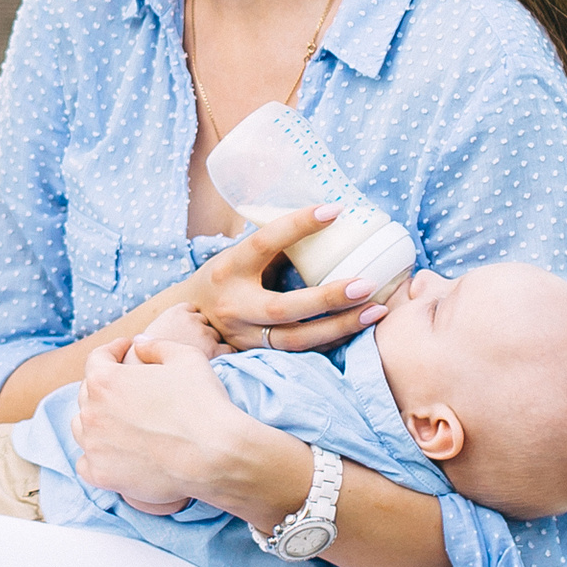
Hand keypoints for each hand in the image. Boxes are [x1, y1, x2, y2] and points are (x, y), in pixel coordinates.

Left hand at [69, 333, 248, 518]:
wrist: (215, 456)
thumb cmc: (203, 403)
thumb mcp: (186, 357)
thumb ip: (156, 345)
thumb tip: (138, 344)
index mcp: (105, 381)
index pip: (97, 359)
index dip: (113, 350)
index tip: (126, 350)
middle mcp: (92, 413)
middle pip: (89, 393)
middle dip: (106, 386)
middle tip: (128, 387)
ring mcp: (95, 447)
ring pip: (83, 428)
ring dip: (97, 419)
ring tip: (118, 420)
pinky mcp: (103, 476)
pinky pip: (85, 463)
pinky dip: (95, 456)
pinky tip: (112, 452)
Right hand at [191, 210, 398, 357]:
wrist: (191, 318)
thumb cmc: (227, 276)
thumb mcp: (241, 255)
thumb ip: (276, 245)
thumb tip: (326, 220)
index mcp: (229, 268)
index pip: (264, 242)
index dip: (297, 225)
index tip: (334, 211)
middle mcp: (235, 305)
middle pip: (283, 307)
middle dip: (328, 298)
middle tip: (366, 283)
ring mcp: (245, 336)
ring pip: (297, 339)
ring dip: (340, 326)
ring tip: (375, 310)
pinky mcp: (258, 355)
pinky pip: (301, 352)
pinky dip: (332, 341)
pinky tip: (359, 328)